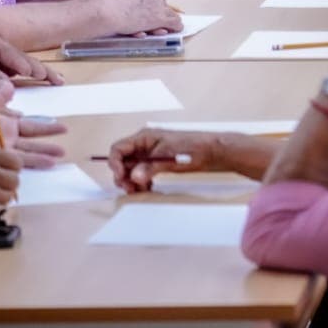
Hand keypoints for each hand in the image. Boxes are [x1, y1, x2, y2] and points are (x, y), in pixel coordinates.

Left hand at [0, 38, 62, 86]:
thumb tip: (8, 84)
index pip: (16, 57)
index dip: (27, 67)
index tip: (38, 76)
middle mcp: (3, 48)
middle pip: (27, 59)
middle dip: (43, 70)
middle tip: (57, 79)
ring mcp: (5, 56)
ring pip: (28, 64)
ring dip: (43, 72)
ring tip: (58, 80)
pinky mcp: (5, 64)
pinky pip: (23, 69)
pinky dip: (35, 74)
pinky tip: (46, 79)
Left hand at [0, 82, 66, 168]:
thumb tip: (9, 83)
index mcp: (8, 125)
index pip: (32, 126)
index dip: (47, 127)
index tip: (63, 127)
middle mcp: (8, 139)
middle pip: (33, 143)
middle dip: (48, 146)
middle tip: (63, 150)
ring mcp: (2, 151)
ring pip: (26, 154)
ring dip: (41, 157)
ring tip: (55, 161)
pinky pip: (12, 163)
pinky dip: (24, 165)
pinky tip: (35, 168)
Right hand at [99, 0, 183, 35]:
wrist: (107, 12)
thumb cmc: (108, 8)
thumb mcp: (124, 1)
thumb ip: (134, 5)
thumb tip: (139, 15)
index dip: (157, 6)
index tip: (155, 13)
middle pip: (165, 6)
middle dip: (163, 15)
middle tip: (162, 24)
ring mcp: (158, 6)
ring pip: (172, 14)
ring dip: (170, 23)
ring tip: (169, 28)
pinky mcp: (159, 18)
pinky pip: (175, 22)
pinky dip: (176, 27)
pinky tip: (175, 30)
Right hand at [105, 128, 220, 192]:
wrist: (211, 151)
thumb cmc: (192, 147)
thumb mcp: (169, 157)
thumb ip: (150, 167)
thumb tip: (134, 177)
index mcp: (144, 137)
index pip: (119, 148)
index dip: (115, 163)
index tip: (121, 177)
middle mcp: (144, 145)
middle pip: (123, 161)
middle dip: (123, 176)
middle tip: (130, 189)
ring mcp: (150, 155)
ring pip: (132, 170)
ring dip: (132, 181)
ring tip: (140, 190)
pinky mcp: (157, 163)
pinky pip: (142, 174)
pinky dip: (142, 182)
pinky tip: (148, 188)